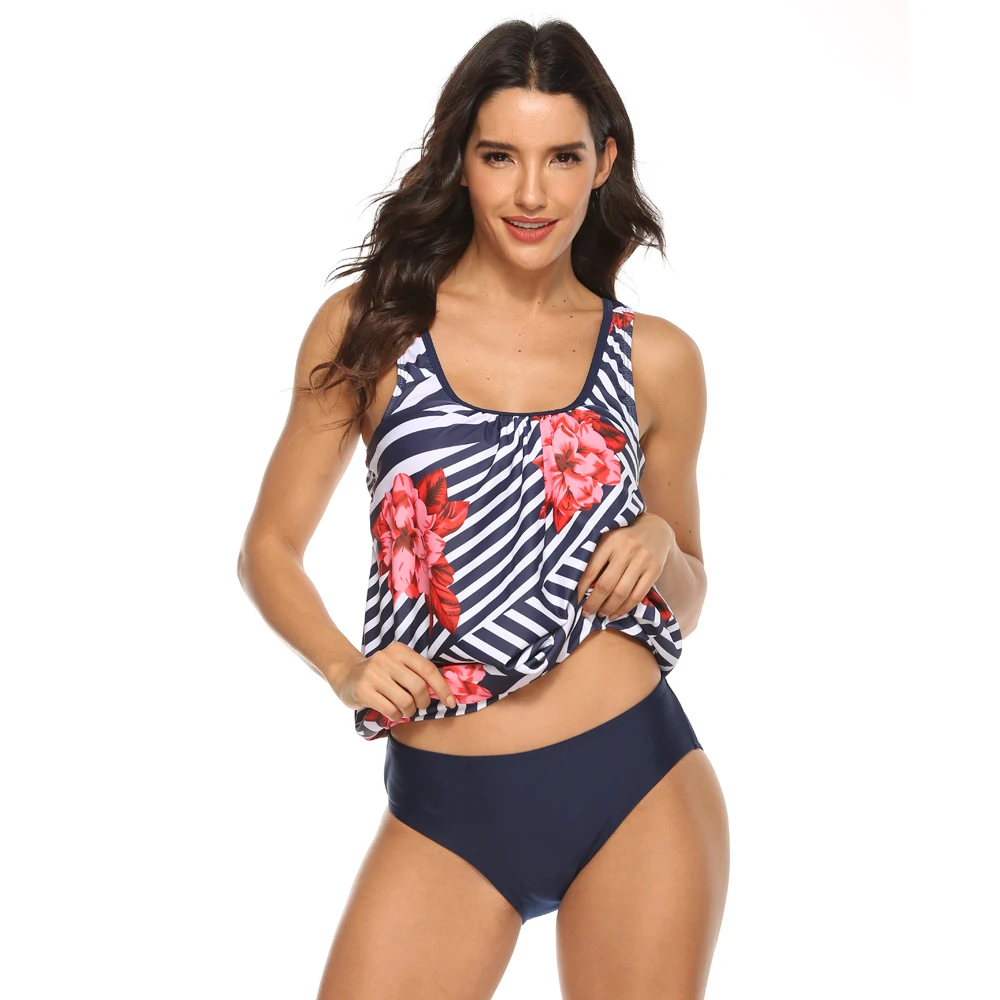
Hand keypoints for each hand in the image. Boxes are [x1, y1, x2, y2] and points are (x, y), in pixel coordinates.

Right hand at [330, 642, 457, 720]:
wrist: (347, 675)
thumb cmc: (381, 674)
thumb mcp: (398, 665)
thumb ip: (417, 673)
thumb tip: (445, 693)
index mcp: (399, 650)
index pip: (428, 669)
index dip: (442, 688)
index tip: (451, 702)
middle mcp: (386, 659)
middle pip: (418, 687)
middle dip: (423, 702)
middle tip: (418, 706)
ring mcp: (373, 674)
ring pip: (405, 701)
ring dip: (409, 711)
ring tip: (404, 709)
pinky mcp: (363, 690)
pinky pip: (390, 710)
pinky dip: (396, 716)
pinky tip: (392, 712)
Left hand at [576, 512, 675, 618]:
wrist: (656, 528)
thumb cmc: (624, 537)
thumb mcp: (608, 538)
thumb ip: (596, 556)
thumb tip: (580, 586)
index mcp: (610, 540)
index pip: (591, 569)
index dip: (582, 588)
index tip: (576, 600)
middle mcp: (627, 549)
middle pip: (606, 584)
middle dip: (594, 603)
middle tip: (587, 612)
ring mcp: (643, 560)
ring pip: (622, 593)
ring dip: (609, 608)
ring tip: (600, 614)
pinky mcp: (655, 570)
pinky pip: (638, 595)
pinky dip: (625, 608)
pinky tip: (616, 613)